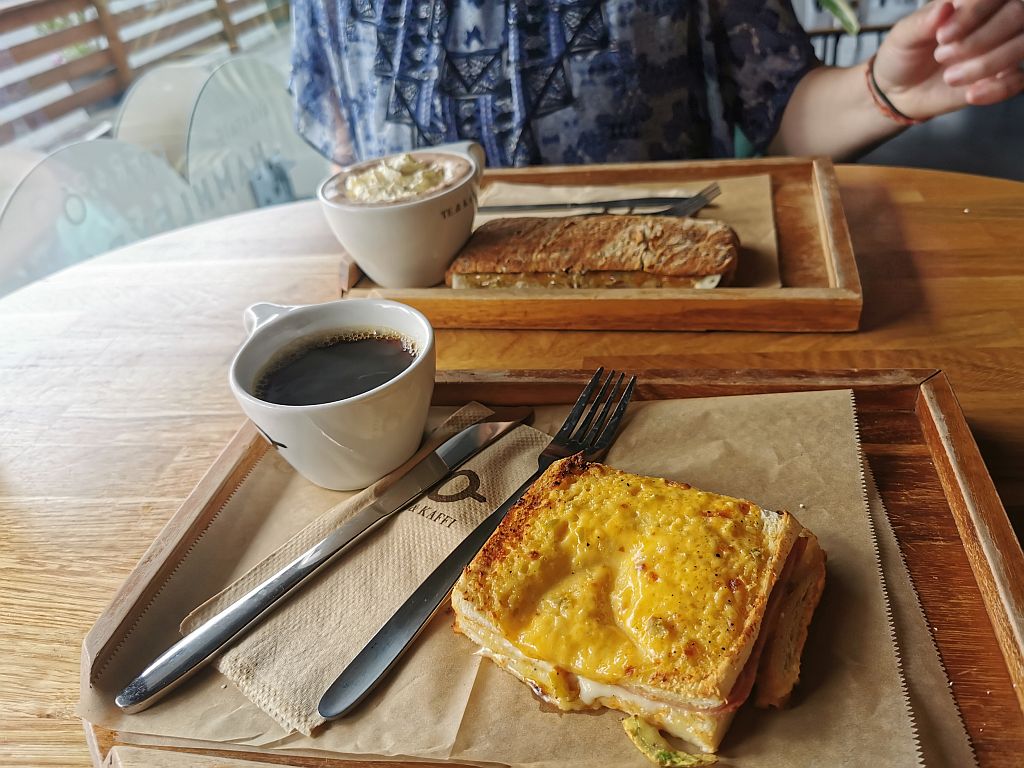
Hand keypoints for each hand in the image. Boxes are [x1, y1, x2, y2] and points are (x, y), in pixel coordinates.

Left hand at [872, 0, 1023, 119]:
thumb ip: (923, 22)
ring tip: (950, 77)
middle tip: (941, 56)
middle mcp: (994, 18)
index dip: (973, 12)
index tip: (942, 35)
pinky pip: (1019, 80)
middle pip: (1017, 14)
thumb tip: (946, 6)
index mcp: (972, 0)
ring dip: (988, 63)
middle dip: (979, 40)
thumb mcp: (903, 36)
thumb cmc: (903, 54)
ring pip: (1022, 44)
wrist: (899, 91)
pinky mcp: (1003, 76)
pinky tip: (971, 94)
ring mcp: (1003, 46)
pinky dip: (997, 89)